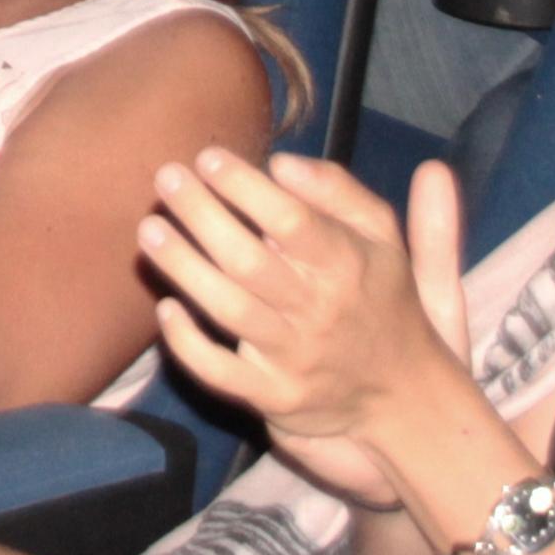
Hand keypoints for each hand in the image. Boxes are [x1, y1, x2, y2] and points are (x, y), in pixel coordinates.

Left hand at [138, 149, 472, 508]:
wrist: (404, 394)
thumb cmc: (381, 296)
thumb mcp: (381, 235)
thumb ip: (339, 190)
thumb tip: (281, 163)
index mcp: (346, 265)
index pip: (291, 221)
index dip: (244, 186)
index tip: (208, 157)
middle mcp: (318, 311)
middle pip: (248, 261)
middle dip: (201, 215)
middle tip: (166, 178)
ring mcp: (294, 358)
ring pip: (229, 310)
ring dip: (184, 268)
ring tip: (149, 229)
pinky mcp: (274, 397)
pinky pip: (221, 374)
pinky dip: (188, 344)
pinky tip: (165, 307)